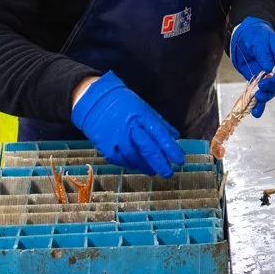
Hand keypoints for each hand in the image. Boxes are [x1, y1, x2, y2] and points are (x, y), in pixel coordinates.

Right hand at [70, 72, 185, 176]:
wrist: (93, 100)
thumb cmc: (122, 103)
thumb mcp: (143, 107)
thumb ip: (159, 123)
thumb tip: (174, 136)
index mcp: (142, 115)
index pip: (160, 135)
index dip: (171, 149)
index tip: (180, 160)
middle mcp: (130, 127)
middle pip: (148, 149)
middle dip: (160, 163)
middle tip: (168, 173)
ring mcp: (117, 138)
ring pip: (135, 158)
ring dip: (145, 166)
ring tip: (152, 171)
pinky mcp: (106, 146)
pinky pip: (120, 160)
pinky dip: (130, 165)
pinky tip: (136, 166)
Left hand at [229, 16, 274, 117]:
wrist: (244, 36)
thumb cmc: (255, 34)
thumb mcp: (259, 40)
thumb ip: (264, 54)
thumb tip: (269, 68)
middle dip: (274, 87)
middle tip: (262, 86)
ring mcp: (269, 77)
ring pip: (272, 91)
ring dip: (266, 96)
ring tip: (257, 98)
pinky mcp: (258, 82)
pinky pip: (261, 95)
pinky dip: (259, 105)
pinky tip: (256, 113)